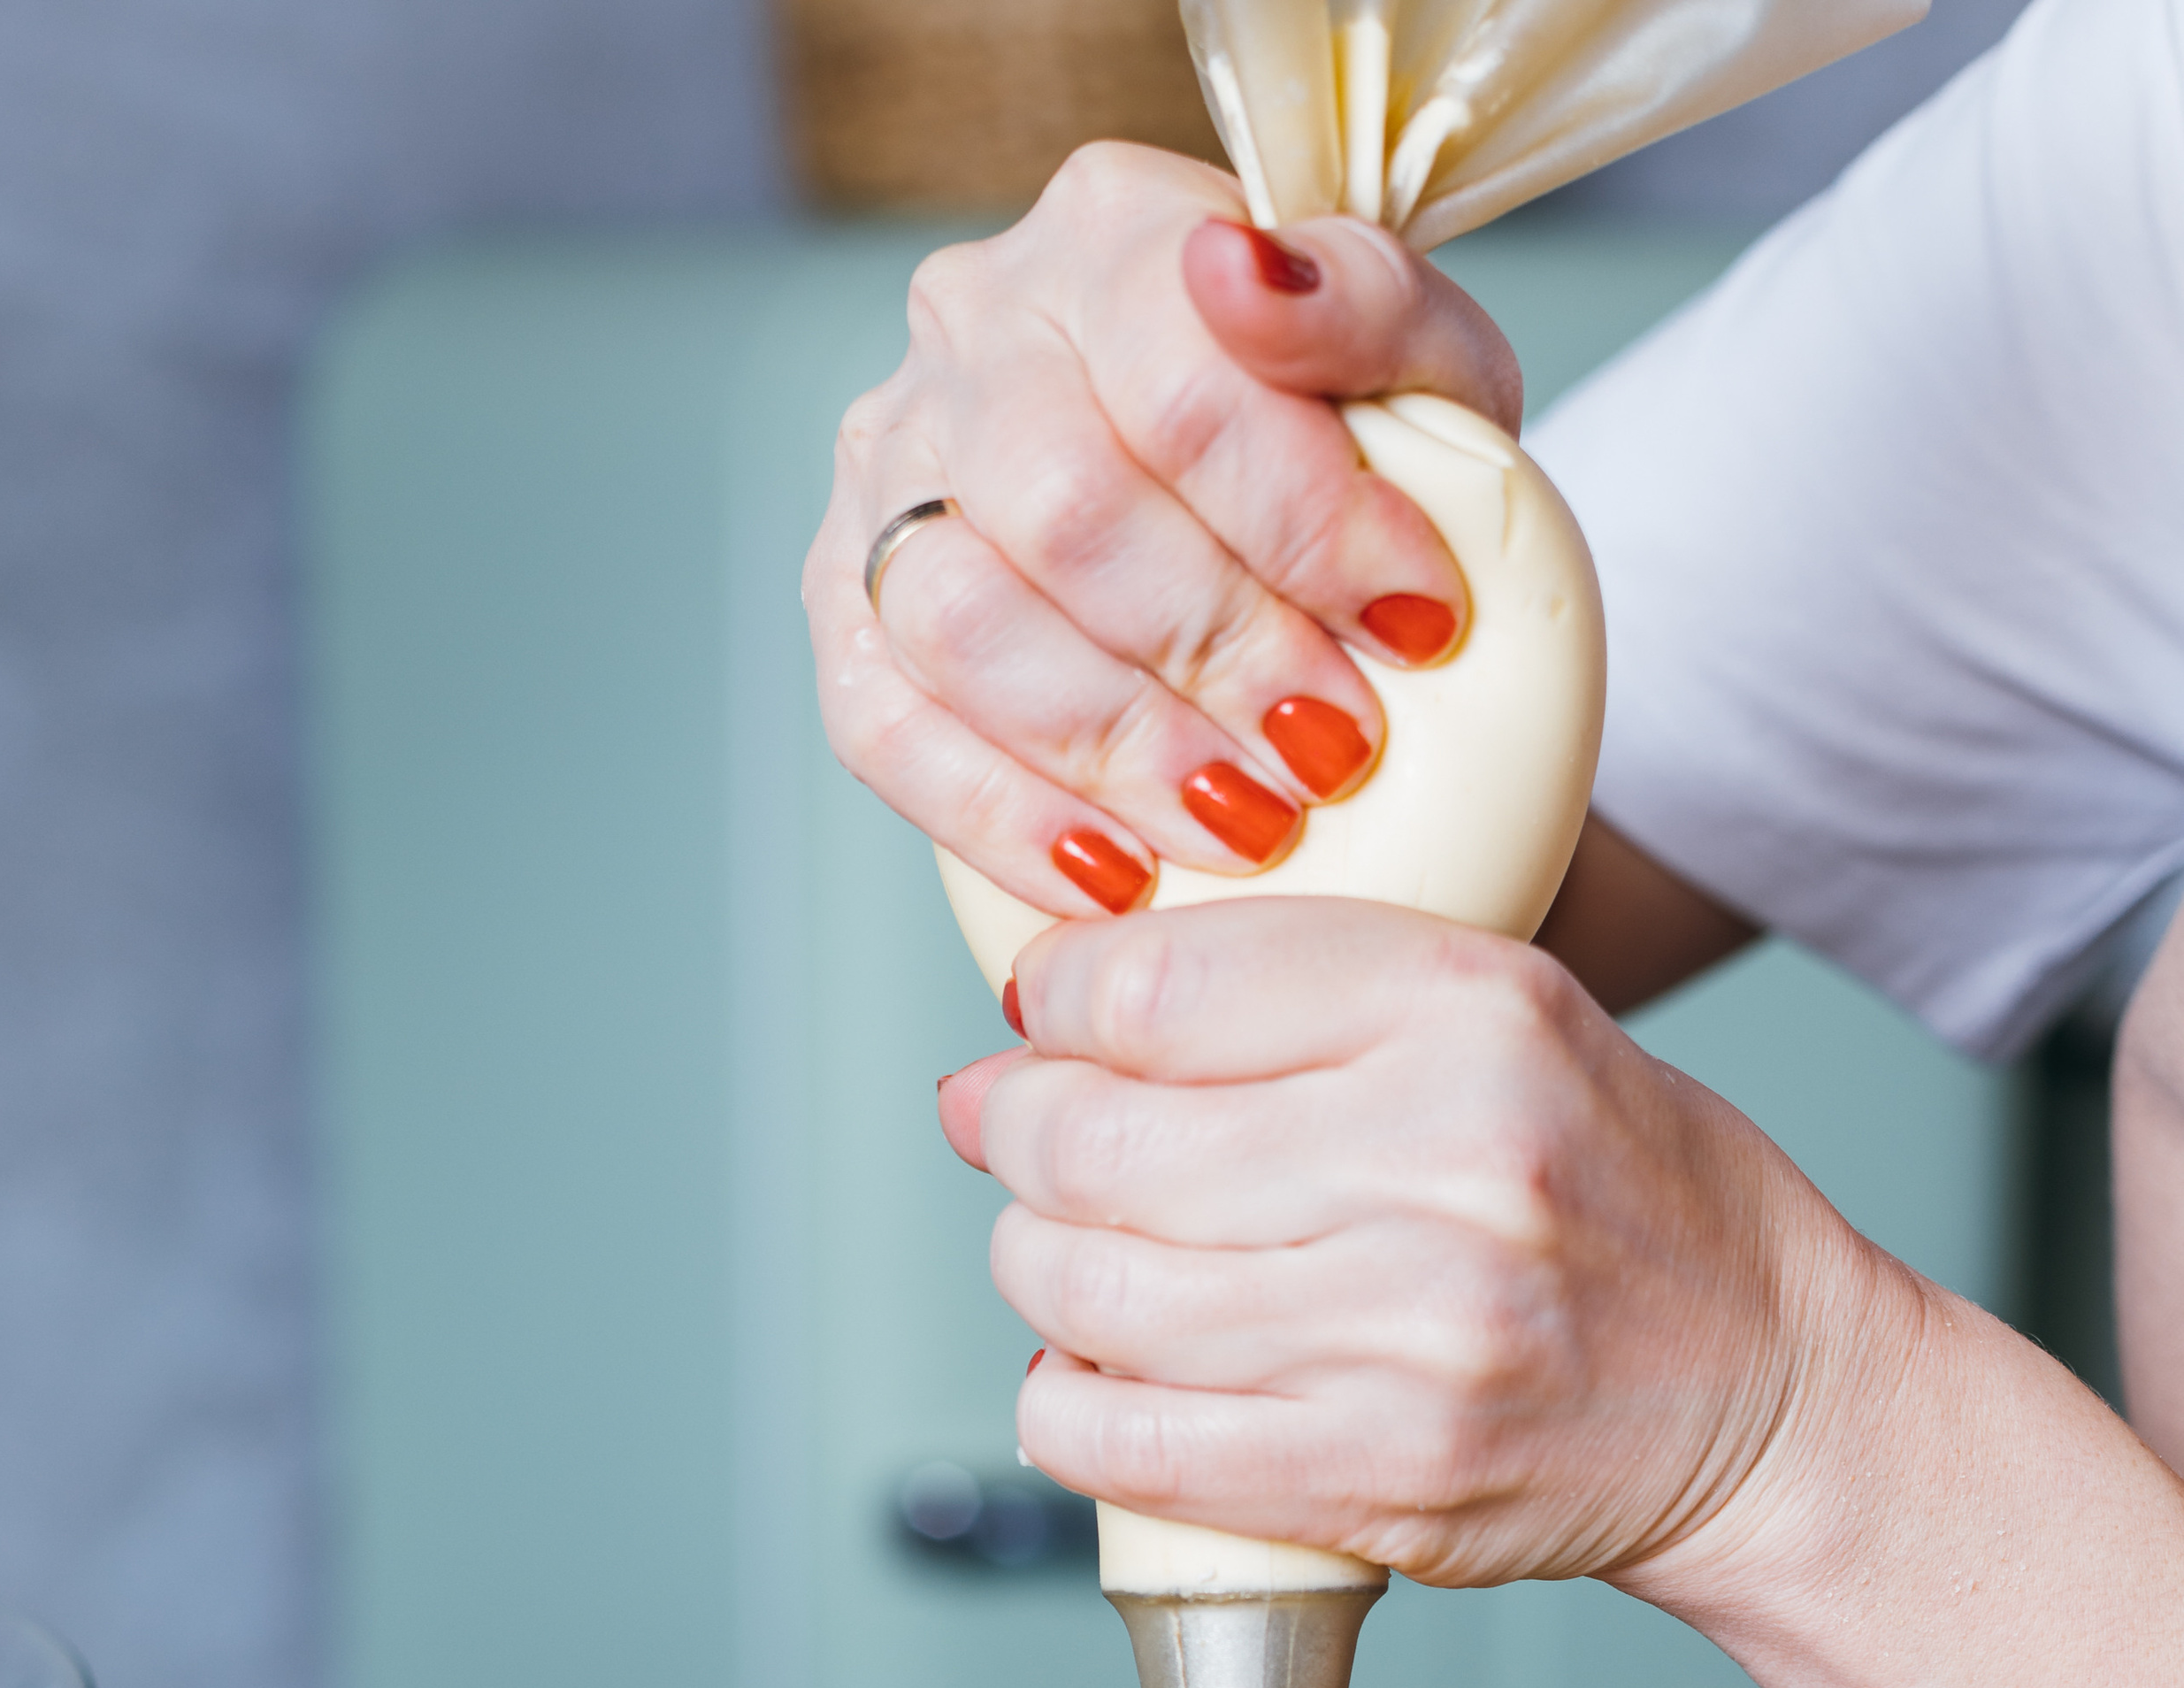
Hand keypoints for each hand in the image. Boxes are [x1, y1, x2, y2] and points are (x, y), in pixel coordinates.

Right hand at [803, 143, 1521, 927]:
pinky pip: (883, 726)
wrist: (1253, 518)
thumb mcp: (1421, 363)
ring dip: (1115, 747)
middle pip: (1066, 511)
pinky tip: (1111, 876)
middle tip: (1331, 756)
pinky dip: (1000, 816)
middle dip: (1219, 655)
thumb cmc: (1348, 445)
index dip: (1306, 524)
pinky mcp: (845, 606)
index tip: (1418, 626)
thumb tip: (1245, 277)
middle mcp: (970, 327)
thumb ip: (1368, 305)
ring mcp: (885, 469)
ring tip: (1245, 827)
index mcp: (1110, 230)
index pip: (1184, 383)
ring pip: (960, 621)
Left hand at [940, 900, 1890, 1598]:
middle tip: (1016, 1135)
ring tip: (1068, 1256)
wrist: (1771, 1400)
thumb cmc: (1630, 1202)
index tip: (1040, 1016)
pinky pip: (1121, 1443)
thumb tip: (1054, 1003)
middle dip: (1015, 1132)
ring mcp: (1407, 1338)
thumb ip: (1314, 992)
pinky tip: (1089, 1377)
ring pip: (1083, 1290)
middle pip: (1093, 1139)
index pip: (1159, 983)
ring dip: (1035, 1269)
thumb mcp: (1516, 1021)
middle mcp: (1441, 1167)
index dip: (1054, 999)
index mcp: (1474, 1014)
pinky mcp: (1378, 1478)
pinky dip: (1063, 1406)